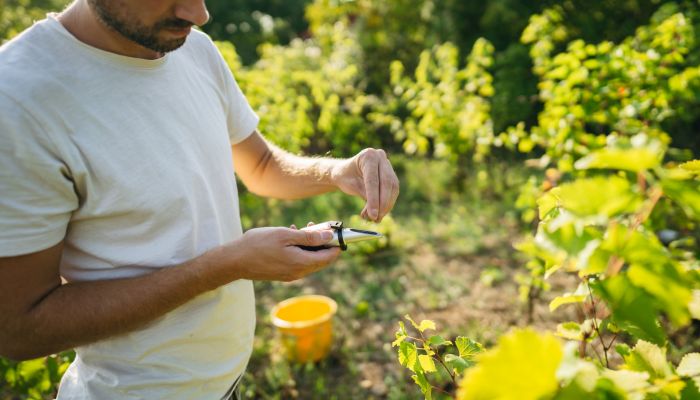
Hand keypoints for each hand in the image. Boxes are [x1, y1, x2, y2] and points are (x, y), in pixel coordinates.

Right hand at [224, 227, 340, 281]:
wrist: (235, 261)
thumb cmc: (258, 245)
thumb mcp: (285, 235)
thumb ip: (309, 237)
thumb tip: (329, 236)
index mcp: (302, 264)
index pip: (330, 257)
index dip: (336, 243)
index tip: (335, 230)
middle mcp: (299, 273)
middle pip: (321, 259)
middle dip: (322, 242)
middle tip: (315, 226)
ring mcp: (290, 275)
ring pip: (309, 259)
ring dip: (309, 244)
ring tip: (300, 228)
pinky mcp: (282, 274)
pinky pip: (298, 262)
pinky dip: (299, 250)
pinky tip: (290, 238)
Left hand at [331, 148, 399, 221]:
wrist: (345, 171)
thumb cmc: (344, 176)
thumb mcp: (350, 185)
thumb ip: (364, 195)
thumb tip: (376, 213)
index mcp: (368, 156)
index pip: (373, 180)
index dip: (374, 199)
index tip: (373, 214)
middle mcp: (380, 157)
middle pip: (386, 183)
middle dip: (382, 204)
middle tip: (376, 218)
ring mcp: (387, 164)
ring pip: (393, 188)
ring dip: (386, 205)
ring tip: (376, 218)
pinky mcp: (391, 174)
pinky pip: (393, 190)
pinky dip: (387, 203)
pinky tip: (379, 212)